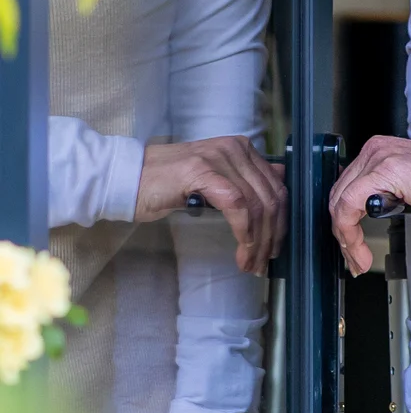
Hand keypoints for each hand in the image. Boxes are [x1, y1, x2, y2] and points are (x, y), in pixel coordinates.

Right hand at [136, 137, 282, 273]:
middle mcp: (235, 149)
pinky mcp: (202, 172)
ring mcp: (219, 158)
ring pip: (257, 204)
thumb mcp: (213, 180)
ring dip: (258, 240)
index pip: (277, 187)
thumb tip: (277, 192)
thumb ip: (242, 183)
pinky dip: (245, 230)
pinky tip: (243, 248)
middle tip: (264, 262)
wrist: (126, 178)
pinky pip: (237, 204)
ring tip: (251, 263)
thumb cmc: (166, 184)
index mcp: (241, 149)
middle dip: (272, 235)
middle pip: (271, 197)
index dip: (282, 221)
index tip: (275, 247)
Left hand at [330, 136, 410, 276]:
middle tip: (353, 258)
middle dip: (342, 234)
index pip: (345, 187)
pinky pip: (349, 207)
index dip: (343, 221)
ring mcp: (380, 158)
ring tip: (358, 260)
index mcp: (381, 150)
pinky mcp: (386, 172)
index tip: (352, 245)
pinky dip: (349, 234)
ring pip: (339, 203)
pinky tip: (360, 250)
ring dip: (346, 239)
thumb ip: (386, 191)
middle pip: (338, 196)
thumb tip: (366, 212)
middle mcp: (377, 150)